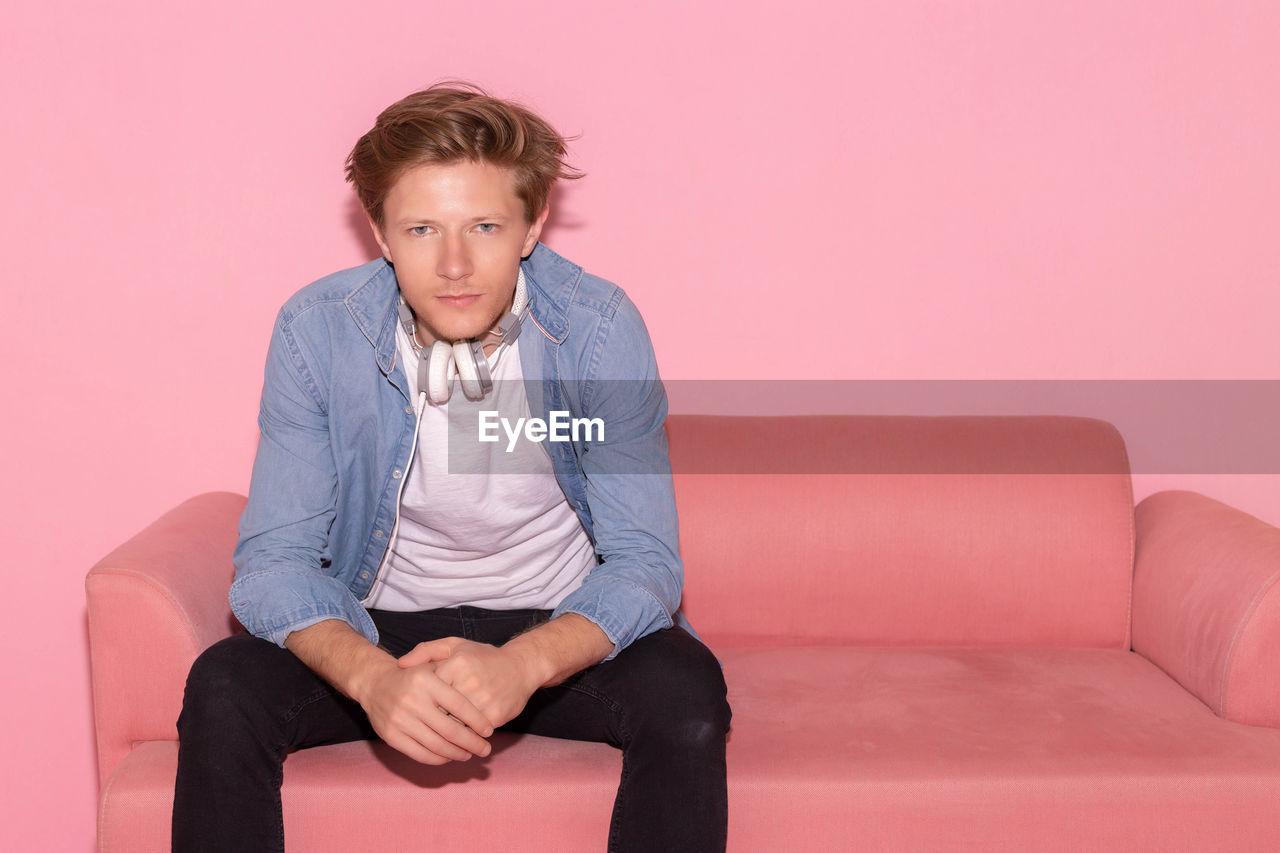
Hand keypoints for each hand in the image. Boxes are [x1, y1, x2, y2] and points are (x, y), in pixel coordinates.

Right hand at [357, 656, 494, 764]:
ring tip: (470, 754)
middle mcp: (412, 700)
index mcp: (426, 680)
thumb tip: (480, 693)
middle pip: (450, 729)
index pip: (459, 705)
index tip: (489, 730)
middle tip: (485, 749)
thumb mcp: (432, 662)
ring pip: (436, 745)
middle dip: (472, 743)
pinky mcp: (390, 736)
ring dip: (457, 754)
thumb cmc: (413, 675)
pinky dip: (438, 759)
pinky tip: (449, 757)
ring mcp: (399, 719)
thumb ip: (455, 673)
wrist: (374, 683)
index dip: (477, 720)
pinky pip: (420, 753)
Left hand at [399, 637, 542, 728]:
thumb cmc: (483, 658)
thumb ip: (425, 651)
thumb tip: (400, 665)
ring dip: (446, 733)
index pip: (427, 691)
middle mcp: (469, 681)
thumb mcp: (454, 646)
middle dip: (430, 721)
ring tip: (439, 736)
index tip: (417, 708)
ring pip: (454, 726)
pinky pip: (472, 733)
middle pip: (439, 711)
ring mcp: (483, 700)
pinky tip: (459, 739)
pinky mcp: (495, 715)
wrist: (522, 667)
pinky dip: (464, 738)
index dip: (421, 702)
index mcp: (456, 664)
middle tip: (423, 727)